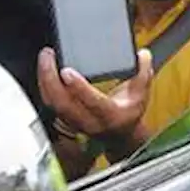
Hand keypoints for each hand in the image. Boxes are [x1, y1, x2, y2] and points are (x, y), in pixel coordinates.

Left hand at [37, 47, 153, 138]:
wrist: (119, 135)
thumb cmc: (128, 114)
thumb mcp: (142, 94)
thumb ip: (144, 73)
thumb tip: (143, 55)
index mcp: (110, 116)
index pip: (92, 102)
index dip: (79, 87)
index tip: (67, 70)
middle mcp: (90, 122)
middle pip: (63, 103)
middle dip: (51, 79)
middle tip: (48, 56)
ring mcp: (75, 122)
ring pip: (53, 103)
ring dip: (45, 80)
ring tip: (45, 58)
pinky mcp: (64, 117)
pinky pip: (50, 102)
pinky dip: (45, 85)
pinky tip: (45, 69)